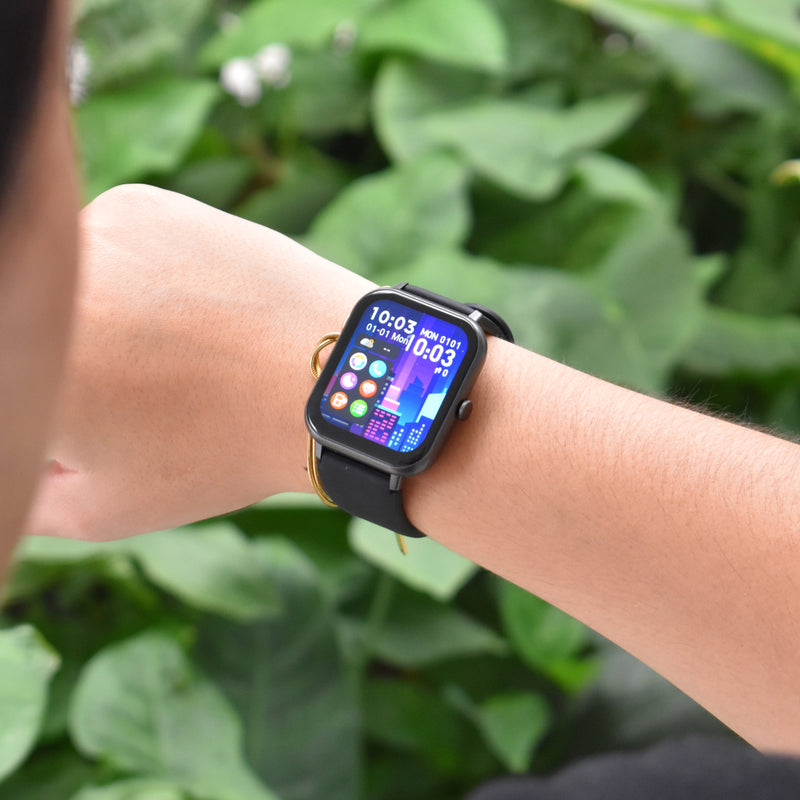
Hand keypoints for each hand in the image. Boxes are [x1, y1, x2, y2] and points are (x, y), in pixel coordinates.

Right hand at [26, 184, 372, 539]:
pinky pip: (109, 243)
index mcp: (20, 363)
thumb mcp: (104, 505)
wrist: (327, 376)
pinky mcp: (136, 203)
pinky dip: (133, 275)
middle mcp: (38, 282)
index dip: (58, 408)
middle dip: (69, 363)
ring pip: (68, 280)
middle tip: (132, 388)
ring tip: (174, 352)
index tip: (95, 413)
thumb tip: (22, 452)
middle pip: (30, 323)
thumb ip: (26, 490)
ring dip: (96, 314)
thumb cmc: (219, 449)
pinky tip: (191, 311)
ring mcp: (88, 230)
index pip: (18, 379)